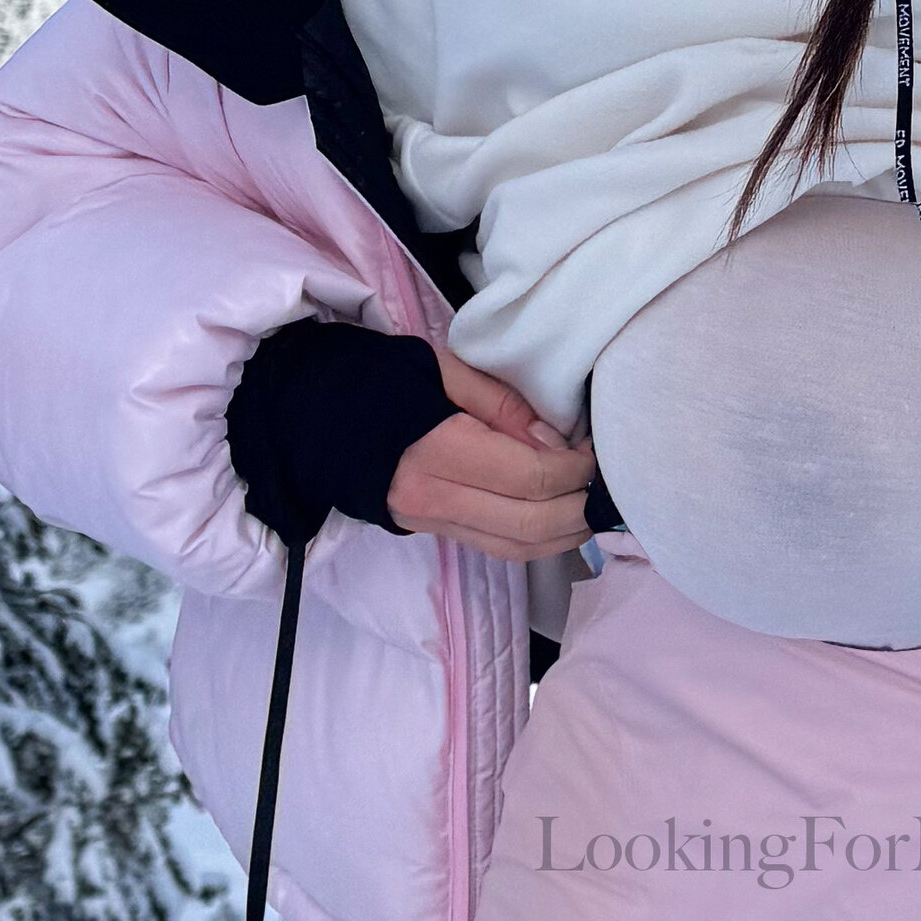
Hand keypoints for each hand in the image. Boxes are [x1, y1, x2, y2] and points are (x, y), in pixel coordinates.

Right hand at [383, 346, 599, 559]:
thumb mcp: (445, 371)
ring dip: (567, 532)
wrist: (319, 416)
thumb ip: (504, 405)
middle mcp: (435, 499)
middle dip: (579, 506)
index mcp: (439, 452)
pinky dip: (540, 540)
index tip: (593, 449)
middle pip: (531, 523)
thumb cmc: (383, 381)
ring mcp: (434, 523)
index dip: (575, 469)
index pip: (530, 478)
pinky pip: (501, 549)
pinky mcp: (437, 532)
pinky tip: (563, 519)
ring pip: (520, 548)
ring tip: (591, 503)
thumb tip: (555, 441)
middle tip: (602, 479)